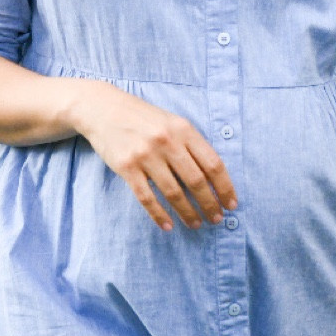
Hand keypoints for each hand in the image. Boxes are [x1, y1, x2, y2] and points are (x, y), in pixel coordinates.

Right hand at [71, 81, 237, 231]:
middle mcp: (167, 142)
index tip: (230, 204)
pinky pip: (146, 197)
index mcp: (184, 130)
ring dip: (188, 213)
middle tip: (216, 219)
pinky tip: (168, 225)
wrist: (104, 109)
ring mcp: (145, 155)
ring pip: (173, 192)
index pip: (213, 163)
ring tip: (196, 224)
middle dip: (209, 204)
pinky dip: (159, 215)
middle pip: (196, 181)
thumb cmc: (145, 119)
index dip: (225, 187)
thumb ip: (192, 146)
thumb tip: (213, 179)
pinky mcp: (126, 167)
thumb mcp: (173, 123)